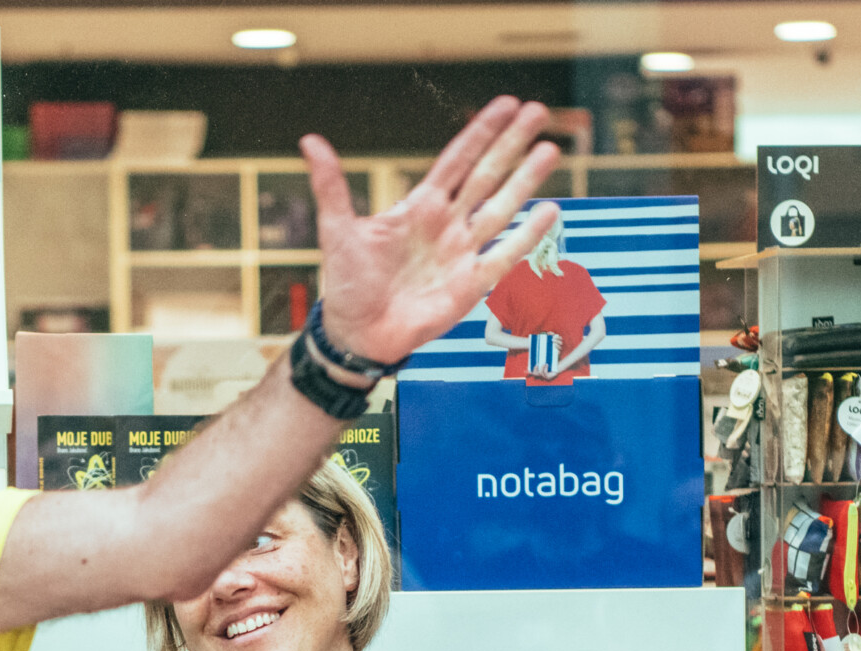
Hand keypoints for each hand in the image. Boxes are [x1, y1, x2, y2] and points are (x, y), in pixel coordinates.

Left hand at [302, 98, 561, 368]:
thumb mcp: (337, 230)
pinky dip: (526, 235)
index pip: (457, 160)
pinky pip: (505, 255)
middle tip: (538, 112)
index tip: (507, 105)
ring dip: (526, 180)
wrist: (357, 336)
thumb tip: (310, 141)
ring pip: (501, 208)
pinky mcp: (471, 285)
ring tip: (550, 150)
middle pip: (487, 175)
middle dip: (512, 144)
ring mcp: (462, 253)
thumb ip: (332, 185)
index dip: (481, 132)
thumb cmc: (347, 285)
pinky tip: (549, 211)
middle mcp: (446, 225)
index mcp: (419, 207)